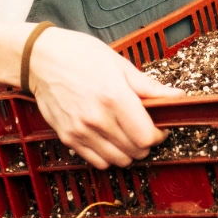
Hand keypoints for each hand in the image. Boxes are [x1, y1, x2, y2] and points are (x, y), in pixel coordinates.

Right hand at [26, 26, 183, 168]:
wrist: (41, 59)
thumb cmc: (81, 55)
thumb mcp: (119, 64)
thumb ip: (149, 87)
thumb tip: (177, 96)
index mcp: (115, 97)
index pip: (146, 136)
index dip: (158, 135)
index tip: (159, 127)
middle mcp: (97, 118)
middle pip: (135, 151)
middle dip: (146, 143)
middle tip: (145, 129)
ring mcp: (80, 131)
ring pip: (118, 160)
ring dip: (129, 152)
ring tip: (127, 135)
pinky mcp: (67, 137)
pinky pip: (96, 161)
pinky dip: (109, 156)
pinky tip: (110, 140)